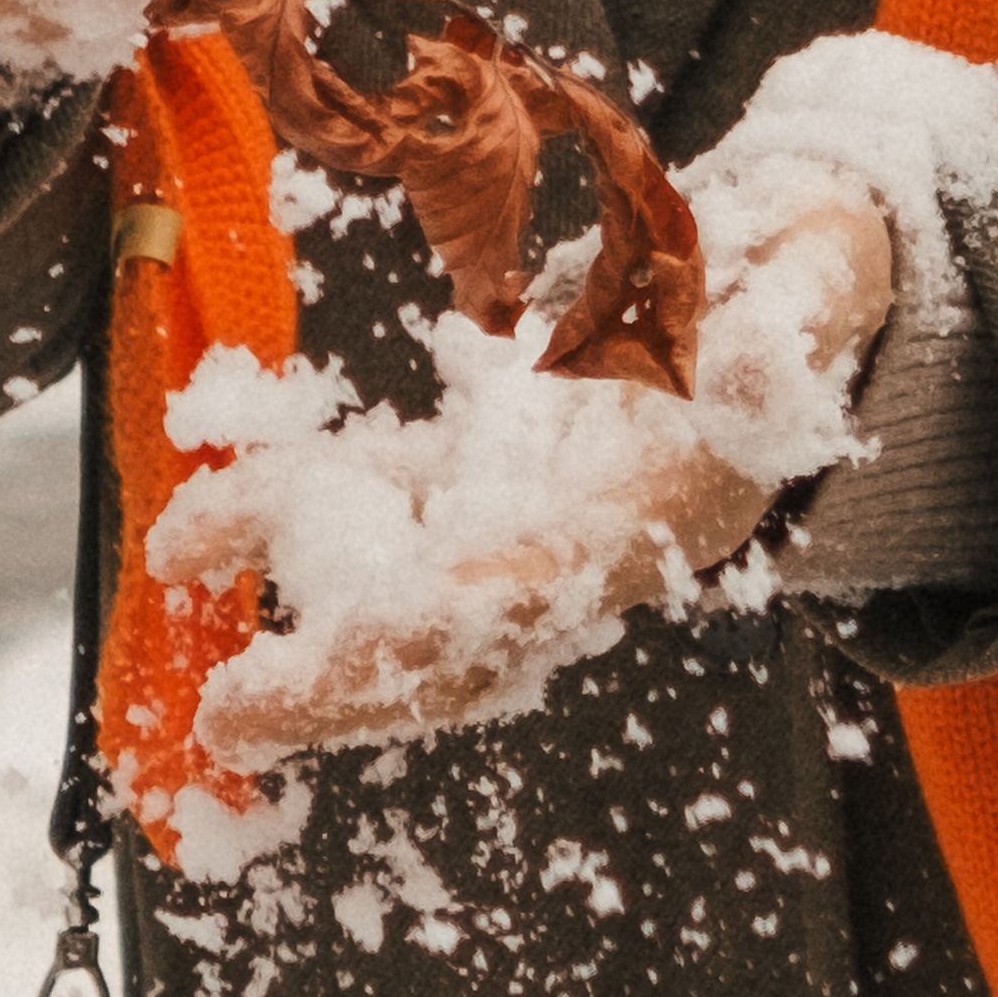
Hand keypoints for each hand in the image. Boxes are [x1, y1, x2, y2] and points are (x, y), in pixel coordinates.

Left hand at [154, 184, 894, 763]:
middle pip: (452, 641)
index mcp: (667, 516)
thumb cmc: (819, 274)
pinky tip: (197, 528)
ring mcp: (530, 513)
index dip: (434, 629)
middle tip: (227, 724)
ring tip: (174, 570)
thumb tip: (753, 371)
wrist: (809, 273)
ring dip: (285, 596)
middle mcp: (588, 544)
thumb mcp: (823, 278)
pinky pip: (376, 507)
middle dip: (339, 685)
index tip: (343, 654)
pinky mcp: (492, 468)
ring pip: (393, 580)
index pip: (534, 590)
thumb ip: (787, 332)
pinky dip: (289, 519)